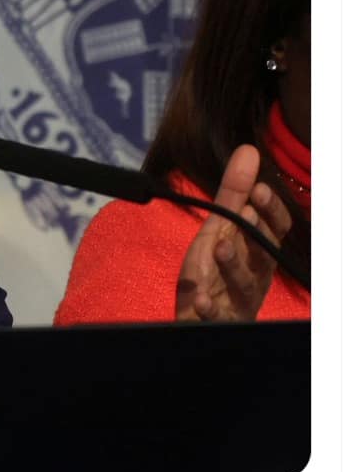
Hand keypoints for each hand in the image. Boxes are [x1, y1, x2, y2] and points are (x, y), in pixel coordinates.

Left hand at [175, 145, 291, 321]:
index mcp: (257, 253)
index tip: (260, 190)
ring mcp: (236, 301)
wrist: (197, 316)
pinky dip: (210, 309)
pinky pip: (216, 317)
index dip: (270, 213)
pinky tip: (200, 299)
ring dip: (233, 264)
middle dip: (256, 234)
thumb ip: (232, 194)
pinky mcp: (216, 320)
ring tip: (220, 246)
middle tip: (246, 212)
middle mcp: (254, 276)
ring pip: (243, 285)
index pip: (273, 231)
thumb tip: (248, 150)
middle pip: (263, 256)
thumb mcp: (218, 229)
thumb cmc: (215, 271)